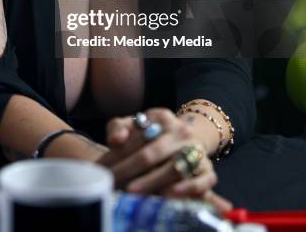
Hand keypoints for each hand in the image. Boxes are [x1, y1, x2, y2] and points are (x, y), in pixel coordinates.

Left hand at [100, 108, 231, 213]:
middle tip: (112, 181)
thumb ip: (119, 128)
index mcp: (162, 117)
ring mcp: (196, 149)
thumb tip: (115, 140)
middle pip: (153, 153)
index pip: (138, 137)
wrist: (186, 138)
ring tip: (132, 191)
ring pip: (175, 167)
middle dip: (129, 169)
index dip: (118, 154)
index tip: (103, 168)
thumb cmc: (153, 134)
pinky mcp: (208, 169)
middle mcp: (181, 131)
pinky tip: (170, 194)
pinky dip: (189, 188)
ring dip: (152, 181)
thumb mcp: (135, 124)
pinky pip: (203, 180)